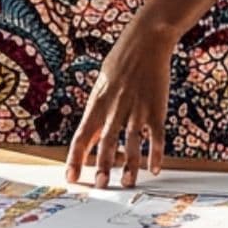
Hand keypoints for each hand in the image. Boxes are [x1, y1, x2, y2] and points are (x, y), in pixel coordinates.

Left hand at [64, 19, 173, 188]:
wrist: (146, 41)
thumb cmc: (121, 63)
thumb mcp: (102, 85)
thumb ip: (96, 113)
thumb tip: (89, 140)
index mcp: (98, 103)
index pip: (82, 136)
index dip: (75, 158)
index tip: (71, 177)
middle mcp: (115, 108)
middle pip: (106, 142)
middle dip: (102, 166)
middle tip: (100, 185)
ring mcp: (137, 109)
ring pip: (132, 143)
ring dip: (130, 166)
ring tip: (128, 183)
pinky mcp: (156, 108)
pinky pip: (156, 136)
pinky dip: (156, 154)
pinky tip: (154, 168)